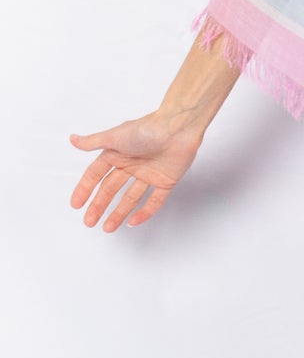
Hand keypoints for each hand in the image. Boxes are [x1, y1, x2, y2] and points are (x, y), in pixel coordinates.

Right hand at [69, 108, 205, 231]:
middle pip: (111, 189)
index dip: (85, 189)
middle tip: (89, 221)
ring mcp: (149, 174)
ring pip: (131, 198)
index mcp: (117, 154)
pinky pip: (155, 201)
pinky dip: (145, 212)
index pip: (96, 175)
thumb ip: (93, 142)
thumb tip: (73, 139)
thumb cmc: (146, 129)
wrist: (177, 129)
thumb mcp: (114, 136)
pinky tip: (133, 222)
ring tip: (107, 228)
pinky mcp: (166, 181)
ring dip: (119, 213)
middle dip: (99, 205)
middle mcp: (132, 165)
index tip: (76, 205)